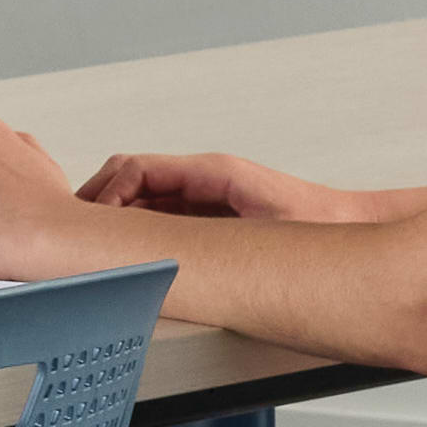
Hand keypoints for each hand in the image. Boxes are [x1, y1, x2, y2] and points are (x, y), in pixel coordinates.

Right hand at [77, 146, 356, 223]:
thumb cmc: (314, 221)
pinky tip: (129, 257)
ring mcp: (203, 199)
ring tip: (95, 249)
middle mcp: (202, 181)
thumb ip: (198, 209)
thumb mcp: (253, 211)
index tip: (89, 223)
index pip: (134, 169)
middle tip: (77, 236)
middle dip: (96, 205)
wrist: (350, 228)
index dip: (104, 193)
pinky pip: (157, 219)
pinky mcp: (209, 220)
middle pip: (128, 181)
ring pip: (138, 201)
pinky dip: (133, 234)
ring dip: (113, 221)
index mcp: (209, 171)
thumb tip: (151, 218)